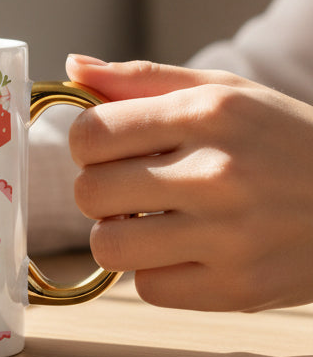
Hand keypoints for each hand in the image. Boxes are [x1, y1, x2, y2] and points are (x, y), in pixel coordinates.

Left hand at [65, 55, 312, 311]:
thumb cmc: (283, 141)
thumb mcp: (224, 94)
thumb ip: (143, 81)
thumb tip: (73, 67)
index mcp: (209, 115)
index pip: (90, 135)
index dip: (89, 146)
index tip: (113, 151)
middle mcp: (218, 173)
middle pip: (88, 192)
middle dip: (100, 191)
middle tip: (134, 190)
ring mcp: (230, 236)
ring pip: (107, 246)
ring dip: (120, 237)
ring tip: (155, 224)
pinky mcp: (238, 289)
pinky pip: (147, 288)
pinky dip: (158, 273)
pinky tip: (190, 252)